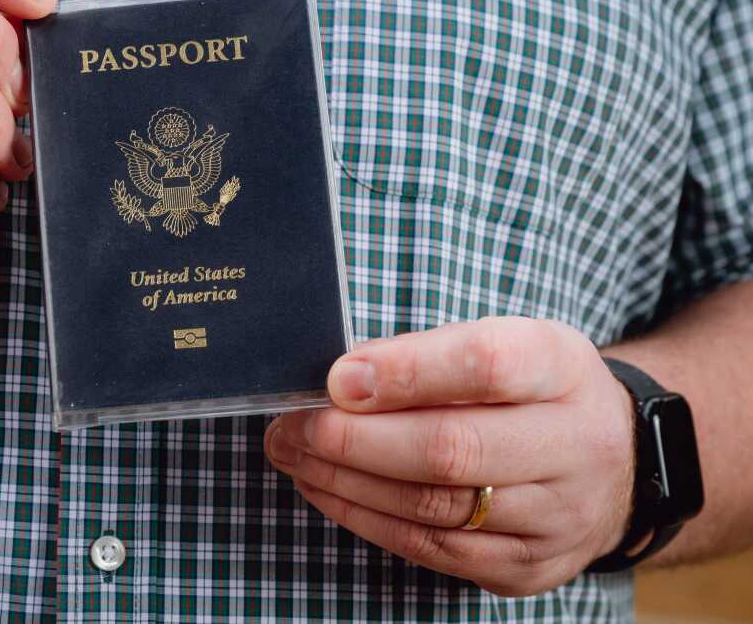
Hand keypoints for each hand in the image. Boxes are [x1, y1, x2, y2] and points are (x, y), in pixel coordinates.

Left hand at [264, 317, 635, 595]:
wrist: (618, 462)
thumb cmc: (535, 390)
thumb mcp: (506, 343)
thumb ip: (430, 354)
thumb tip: (343, 380)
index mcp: (562, 370)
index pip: (486, 366)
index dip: (405, 373)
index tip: (337, 378)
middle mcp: (573, 447)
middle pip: (452, 450)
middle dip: (354, 440)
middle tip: (291, 426)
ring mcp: (557, 518)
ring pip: (434, 508)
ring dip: (346, 481)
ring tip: (294, 454)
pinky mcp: (529, 568)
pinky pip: (433, 551)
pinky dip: (367, 519)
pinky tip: (326, 490)